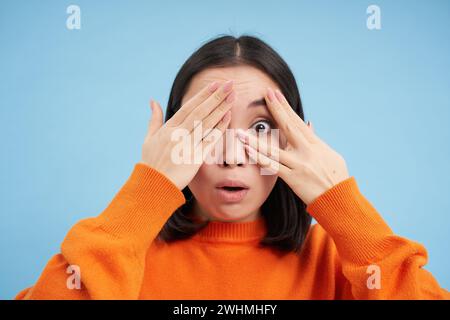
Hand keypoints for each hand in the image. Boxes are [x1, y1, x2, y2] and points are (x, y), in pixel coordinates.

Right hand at [140, 81, 234, 189]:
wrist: (153, 184)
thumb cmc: (151, 162)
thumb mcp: (149, 138)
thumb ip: (154, 119)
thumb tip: (153, 100)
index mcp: (168, 128)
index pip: (189, 107)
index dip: (203, 95)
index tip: (215, 84)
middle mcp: (178, 134)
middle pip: (200, 111)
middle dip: (215, 97)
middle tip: (229, 84)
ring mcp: (187, 145)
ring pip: (207, 123)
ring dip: (220, 108)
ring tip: (232, 96)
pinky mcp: (195, 157)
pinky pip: (210, 140)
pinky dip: (220, 128)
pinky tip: (228, 117)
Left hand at [236, 87, 349, 205]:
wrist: (339, 199)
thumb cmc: (336, 177)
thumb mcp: (329, 155)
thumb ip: (316, 140)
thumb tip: (308, 124)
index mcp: (315, 144)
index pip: (297, 121)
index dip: (285, 107)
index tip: (275, 95)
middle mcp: (306, 151)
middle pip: (287, 127)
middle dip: (275, 109)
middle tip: (265, 95)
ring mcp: (299, 164)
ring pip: (273, 149)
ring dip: (255, 140)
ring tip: (241, 132)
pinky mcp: (293, 178)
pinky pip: (272, 167)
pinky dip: (259, 158)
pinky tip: (248, 150)